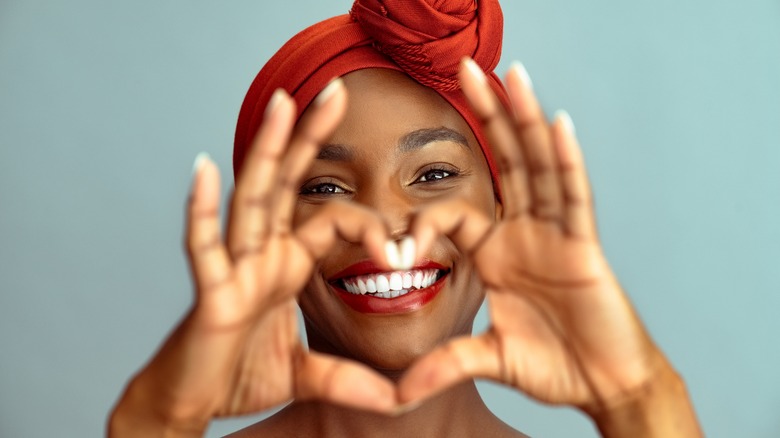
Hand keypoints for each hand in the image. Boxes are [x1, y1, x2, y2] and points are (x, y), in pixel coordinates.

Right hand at [110, 81, 396, 436]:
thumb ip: (349, 380)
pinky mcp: (210, 292)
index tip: (402, 254)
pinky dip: (202, 208)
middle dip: (310, 137)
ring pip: (252, 200)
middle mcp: (261, 255)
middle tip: (335, 89)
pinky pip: (204, 246)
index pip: (333, 220)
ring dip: (268, 151)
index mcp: (286, 264)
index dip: (370, 228)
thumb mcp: (307, 376)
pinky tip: (205, 168)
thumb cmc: (238, 375)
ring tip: (284, 104)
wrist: (193, 403)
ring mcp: (235, 268)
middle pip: (288, 184)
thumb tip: (397, 398)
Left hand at [398, 59, 698, 433]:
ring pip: (539, 168)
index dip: (423, 224)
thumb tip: (396, 395)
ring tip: (512, 75)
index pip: (453, 215)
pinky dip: (567, 162)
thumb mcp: (490, 359)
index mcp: (496, 254)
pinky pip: (574, 198)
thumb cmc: (555, 367)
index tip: (398, 251)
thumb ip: (445, 366)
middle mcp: (524, 234)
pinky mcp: (584, 247)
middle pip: (504, 164)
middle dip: (486, 117)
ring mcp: (556, 236)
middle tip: (466, 70)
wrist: (603, 385)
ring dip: (525, 121)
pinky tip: (557, 124)